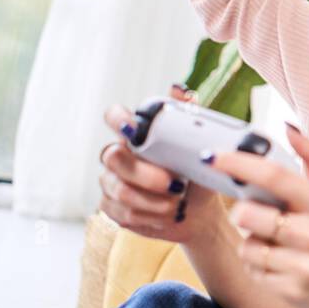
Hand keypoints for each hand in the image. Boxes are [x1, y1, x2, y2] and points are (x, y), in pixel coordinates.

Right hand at [98, 84, 220, 243]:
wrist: (198, 211)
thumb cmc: (195, 175)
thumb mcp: (196, 149)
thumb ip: (186, 120)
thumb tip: (182, 91)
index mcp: (135, 135)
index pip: (113, 116)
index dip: (117, 119)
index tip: (132, 128)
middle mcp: (118, 155)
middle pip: (114, 157)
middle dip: (144, 174)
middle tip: (175, 184)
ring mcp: (111, 182)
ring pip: (120, 190)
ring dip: (153, 200)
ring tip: (177, 203)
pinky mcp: (112, 207)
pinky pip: (124, 213)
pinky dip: (151, 216)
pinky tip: (167, 215)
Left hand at [204, 126, 308, 307]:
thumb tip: (288, 128)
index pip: (274, 176)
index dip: (238, 163)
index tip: (211, 155)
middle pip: (249, 214)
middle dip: (243, 212)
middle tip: (259, 216)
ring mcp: (304, 265)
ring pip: (247, 245)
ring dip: (251, 241)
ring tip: (274, 242)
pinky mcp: (290, 290)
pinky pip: (252, 269)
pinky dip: (257, 264)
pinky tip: (277, 263)